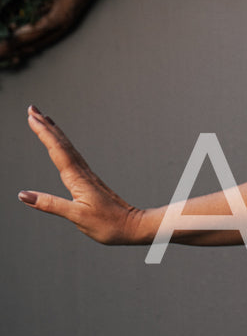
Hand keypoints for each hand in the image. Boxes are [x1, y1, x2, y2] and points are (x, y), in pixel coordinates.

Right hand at [17, 105, 144, 244]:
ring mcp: (87, 176)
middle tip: (32, 109)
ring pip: (68, 148)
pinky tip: (60, 145)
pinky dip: (63, 146)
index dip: (44, 133)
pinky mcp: (90, 181)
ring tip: (42, 119)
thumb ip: (51, 204)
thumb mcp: (77, 217)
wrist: (134, 227)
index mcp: (77, 179)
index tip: (32, 117)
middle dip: (46, 126)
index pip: (57, 151)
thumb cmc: (109, 225)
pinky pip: (72, 157)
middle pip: (62, 144)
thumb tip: (24, 195)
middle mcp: (82, 173)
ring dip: (54, 132)